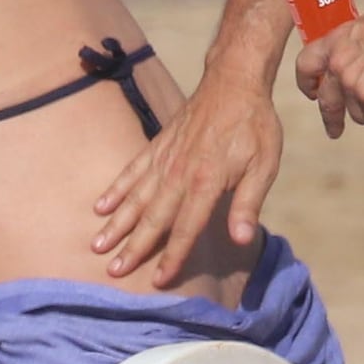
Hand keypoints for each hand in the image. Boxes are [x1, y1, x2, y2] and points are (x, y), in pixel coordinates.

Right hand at [90, 79, 279, 287]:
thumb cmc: (254, 126)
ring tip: (98, 246)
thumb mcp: (264, 165)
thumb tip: (241, 239)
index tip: (158, 281)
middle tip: (114, 272)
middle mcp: (179, 173)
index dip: (173, 256)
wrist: (233, 81)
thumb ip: (248, 204)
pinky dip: (115, 189)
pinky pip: (131, 171)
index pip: (187, 228)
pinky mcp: (157, 146)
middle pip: (152, 217)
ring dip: (117, 224)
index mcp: (206, 182)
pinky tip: (101, 207)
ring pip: (135, 197)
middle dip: (133, 247)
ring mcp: (164, 158)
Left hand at [290, 0, 363, 134]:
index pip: (306, 67)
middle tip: (335, 130)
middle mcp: (339, 66)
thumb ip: (359, 43)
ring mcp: (356, 86)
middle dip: (331, 120)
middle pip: (327, 103)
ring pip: (361, 115)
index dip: (307, 84)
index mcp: (335, 42)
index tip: (314, 94)